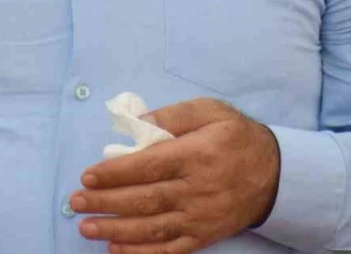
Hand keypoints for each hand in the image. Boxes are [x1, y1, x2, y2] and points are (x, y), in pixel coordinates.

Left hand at [70, 97, 279, 252]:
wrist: (274, 174)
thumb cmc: (235, 136)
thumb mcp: (209, 111)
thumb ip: (172, 116)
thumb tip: (136, 124)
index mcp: (196, 155)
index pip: (148, 166)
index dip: (115, 173)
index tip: (88, 175)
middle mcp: (197, 189)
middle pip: (144, 199)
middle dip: (106, 202)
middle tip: (76, 202)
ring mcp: (200, 216)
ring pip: (151, 227)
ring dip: (115, 230)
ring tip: (87, 228)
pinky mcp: (204, 235)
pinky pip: (170, 249)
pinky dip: (142, 252)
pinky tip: (117, 250)